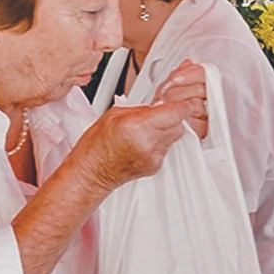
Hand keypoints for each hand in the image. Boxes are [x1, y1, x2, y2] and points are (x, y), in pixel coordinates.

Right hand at [79, 63, 208, 189]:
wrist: (91, 172)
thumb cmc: (96, 145)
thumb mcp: (114, 114)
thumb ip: (141, 109)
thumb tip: (158, 105)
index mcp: (139, 126)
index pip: (177, 113)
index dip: (182, 104)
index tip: (182, 100)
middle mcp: (150, 143)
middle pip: (179, 124)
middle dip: (173, 116)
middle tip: (159, 114)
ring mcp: (154, 157)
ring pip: (174, 136)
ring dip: (166, 129)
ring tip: (147, 128)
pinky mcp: (155, 166)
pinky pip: (167, 148)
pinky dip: (160, 141)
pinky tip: (144, 141)